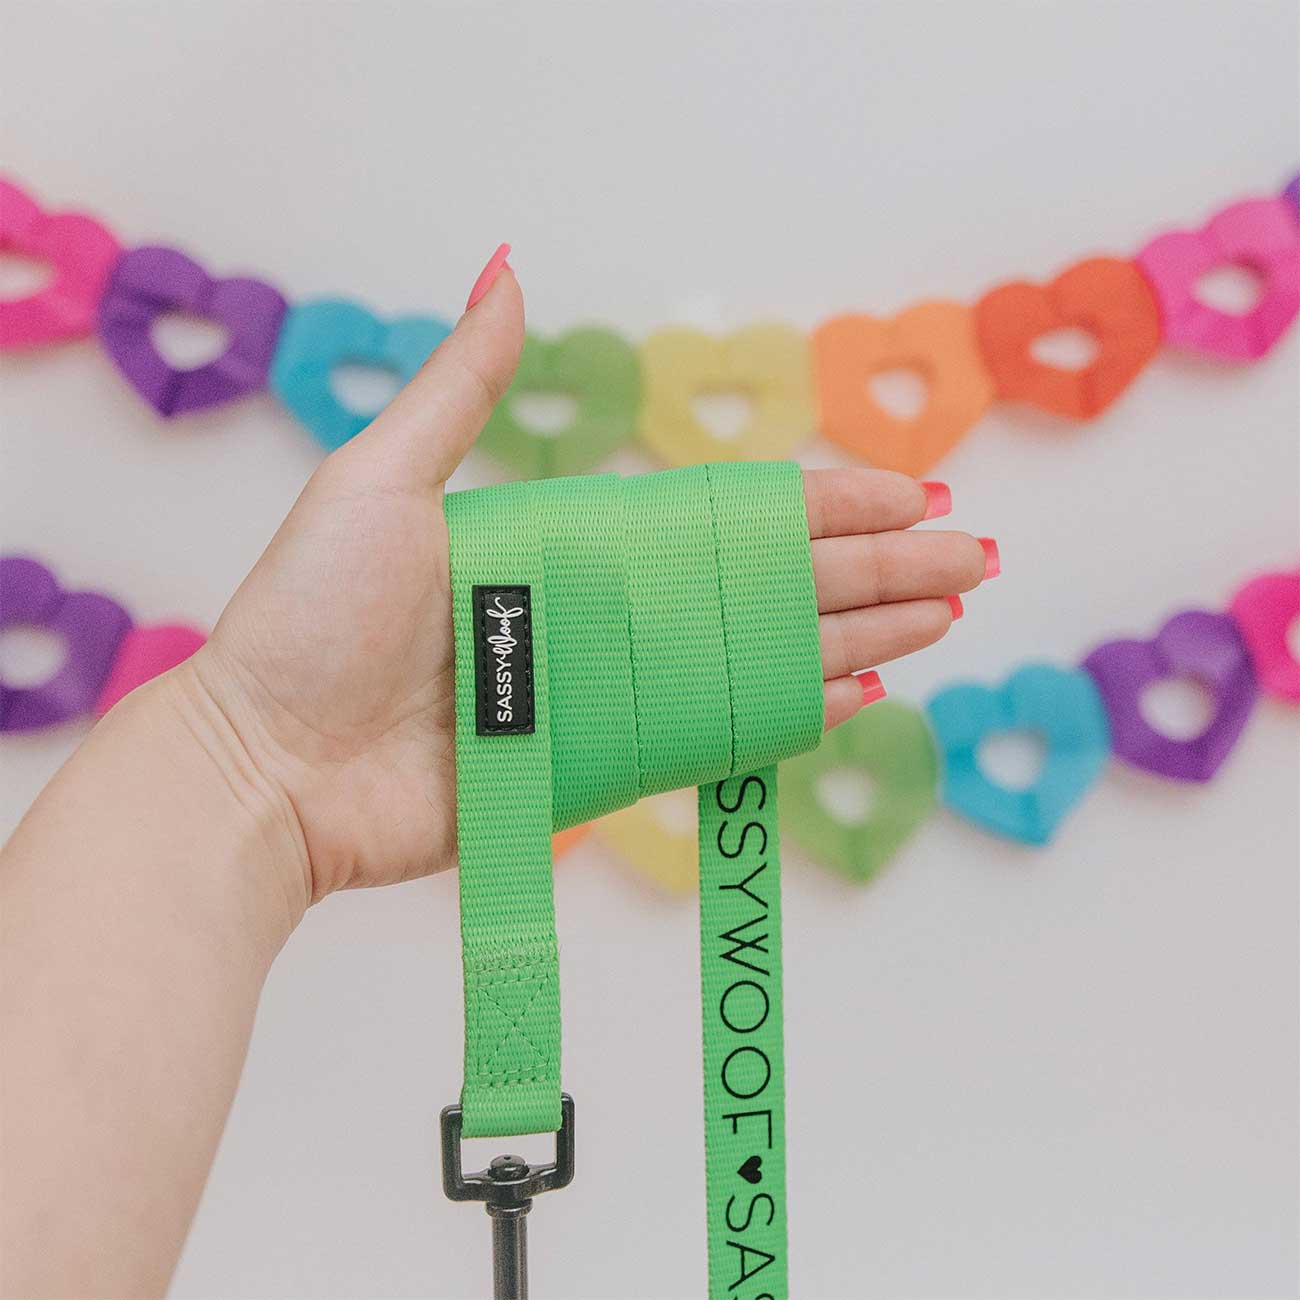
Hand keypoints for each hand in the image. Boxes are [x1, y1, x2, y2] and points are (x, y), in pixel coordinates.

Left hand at [174, 264, 993, 904]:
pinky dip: (793, 711)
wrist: (267, 764)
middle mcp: (603, 614)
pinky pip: (717, 734)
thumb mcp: (384, 481)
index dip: (820, 503)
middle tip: (969, 561)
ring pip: (762, 656)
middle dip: (874, 569)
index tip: (906, 489)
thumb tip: (507, 267)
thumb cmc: (312, 620)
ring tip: (947, 614)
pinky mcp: (599, 769)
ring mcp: (608, 695)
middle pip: (767, 586)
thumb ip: (464, 385)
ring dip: (860, 632)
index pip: (724, 515)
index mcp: (571, 541)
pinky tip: (863, 686)